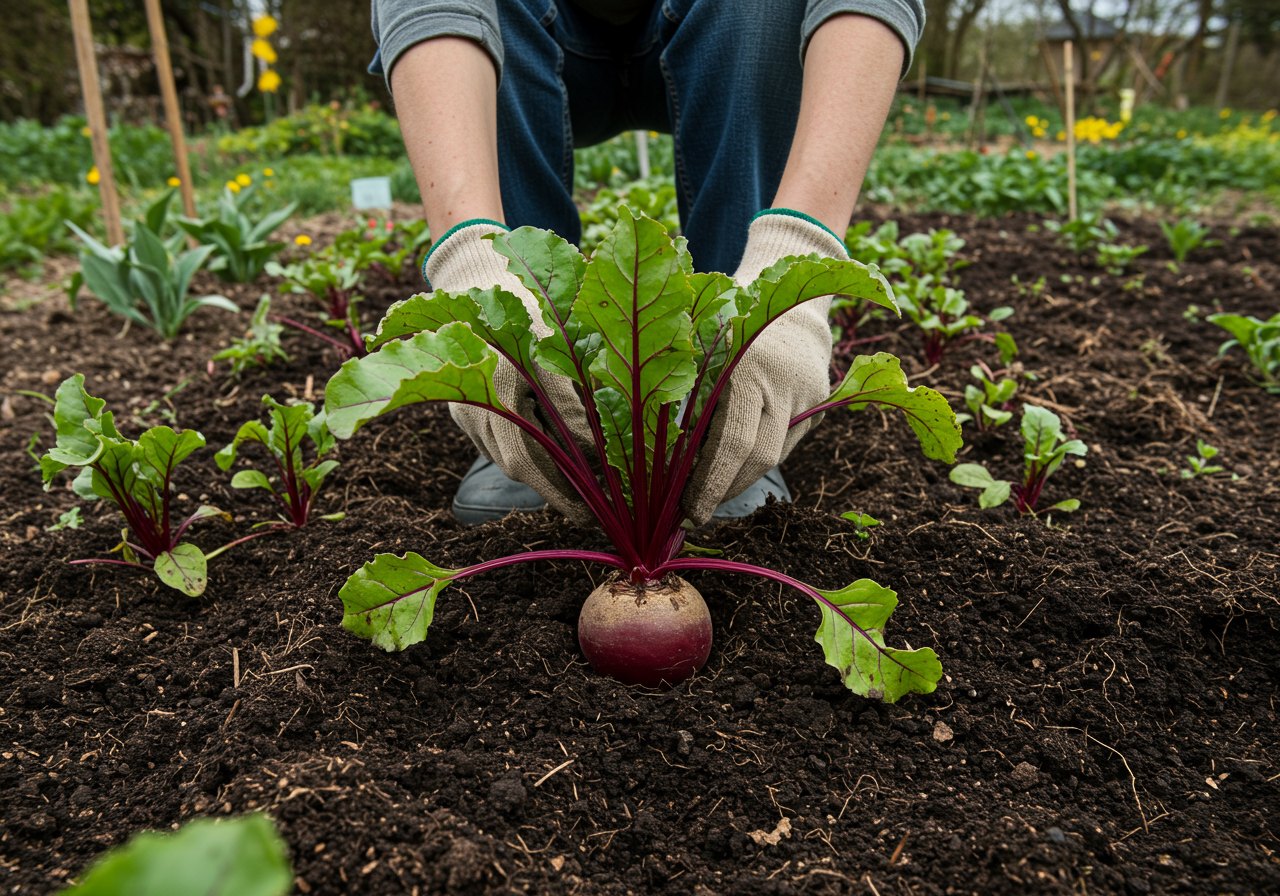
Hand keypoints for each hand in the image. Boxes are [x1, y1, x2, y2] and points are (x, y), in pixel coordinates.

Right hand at [425, 221, 593, 521]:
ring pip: (505, 455)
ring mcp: (463, 410)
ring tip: (579, 481)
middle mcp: (471, 407)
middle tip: (591, 505)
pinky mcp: (463, 407)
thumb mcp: (559, 341)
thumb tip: (596, 453)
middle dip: (554, 487)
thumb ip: (574, 399)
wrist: (475, 275)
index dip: (557, 494)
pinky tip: (552, 449)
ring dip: (541, 469)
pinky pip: (496, 440)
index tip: (587, 515)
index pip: (526, 462)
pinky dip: (526, 449)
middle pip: (515, 464)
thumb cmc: (525, 299)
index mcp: (494, 388)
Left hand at [682, 211, 846, 524]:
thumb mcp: (693, 340)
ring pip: (774, 457)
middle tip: (691, 513)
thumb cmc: (721, 312)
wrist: (790, 289)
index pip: (731, 442)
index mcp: (746, 364)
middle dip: (721, 492)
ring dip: (737, 482)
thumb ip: (675, 387)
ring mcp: (807, 392)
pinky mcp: (820, 401)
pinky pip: (785, 444)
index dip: (707, 485)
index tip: (685, 514)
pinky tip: (731, 469)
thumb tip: (647, 456)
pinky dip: (755, 462)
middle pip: (757, 458)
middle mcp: (783, 380)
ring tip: (706, 496)